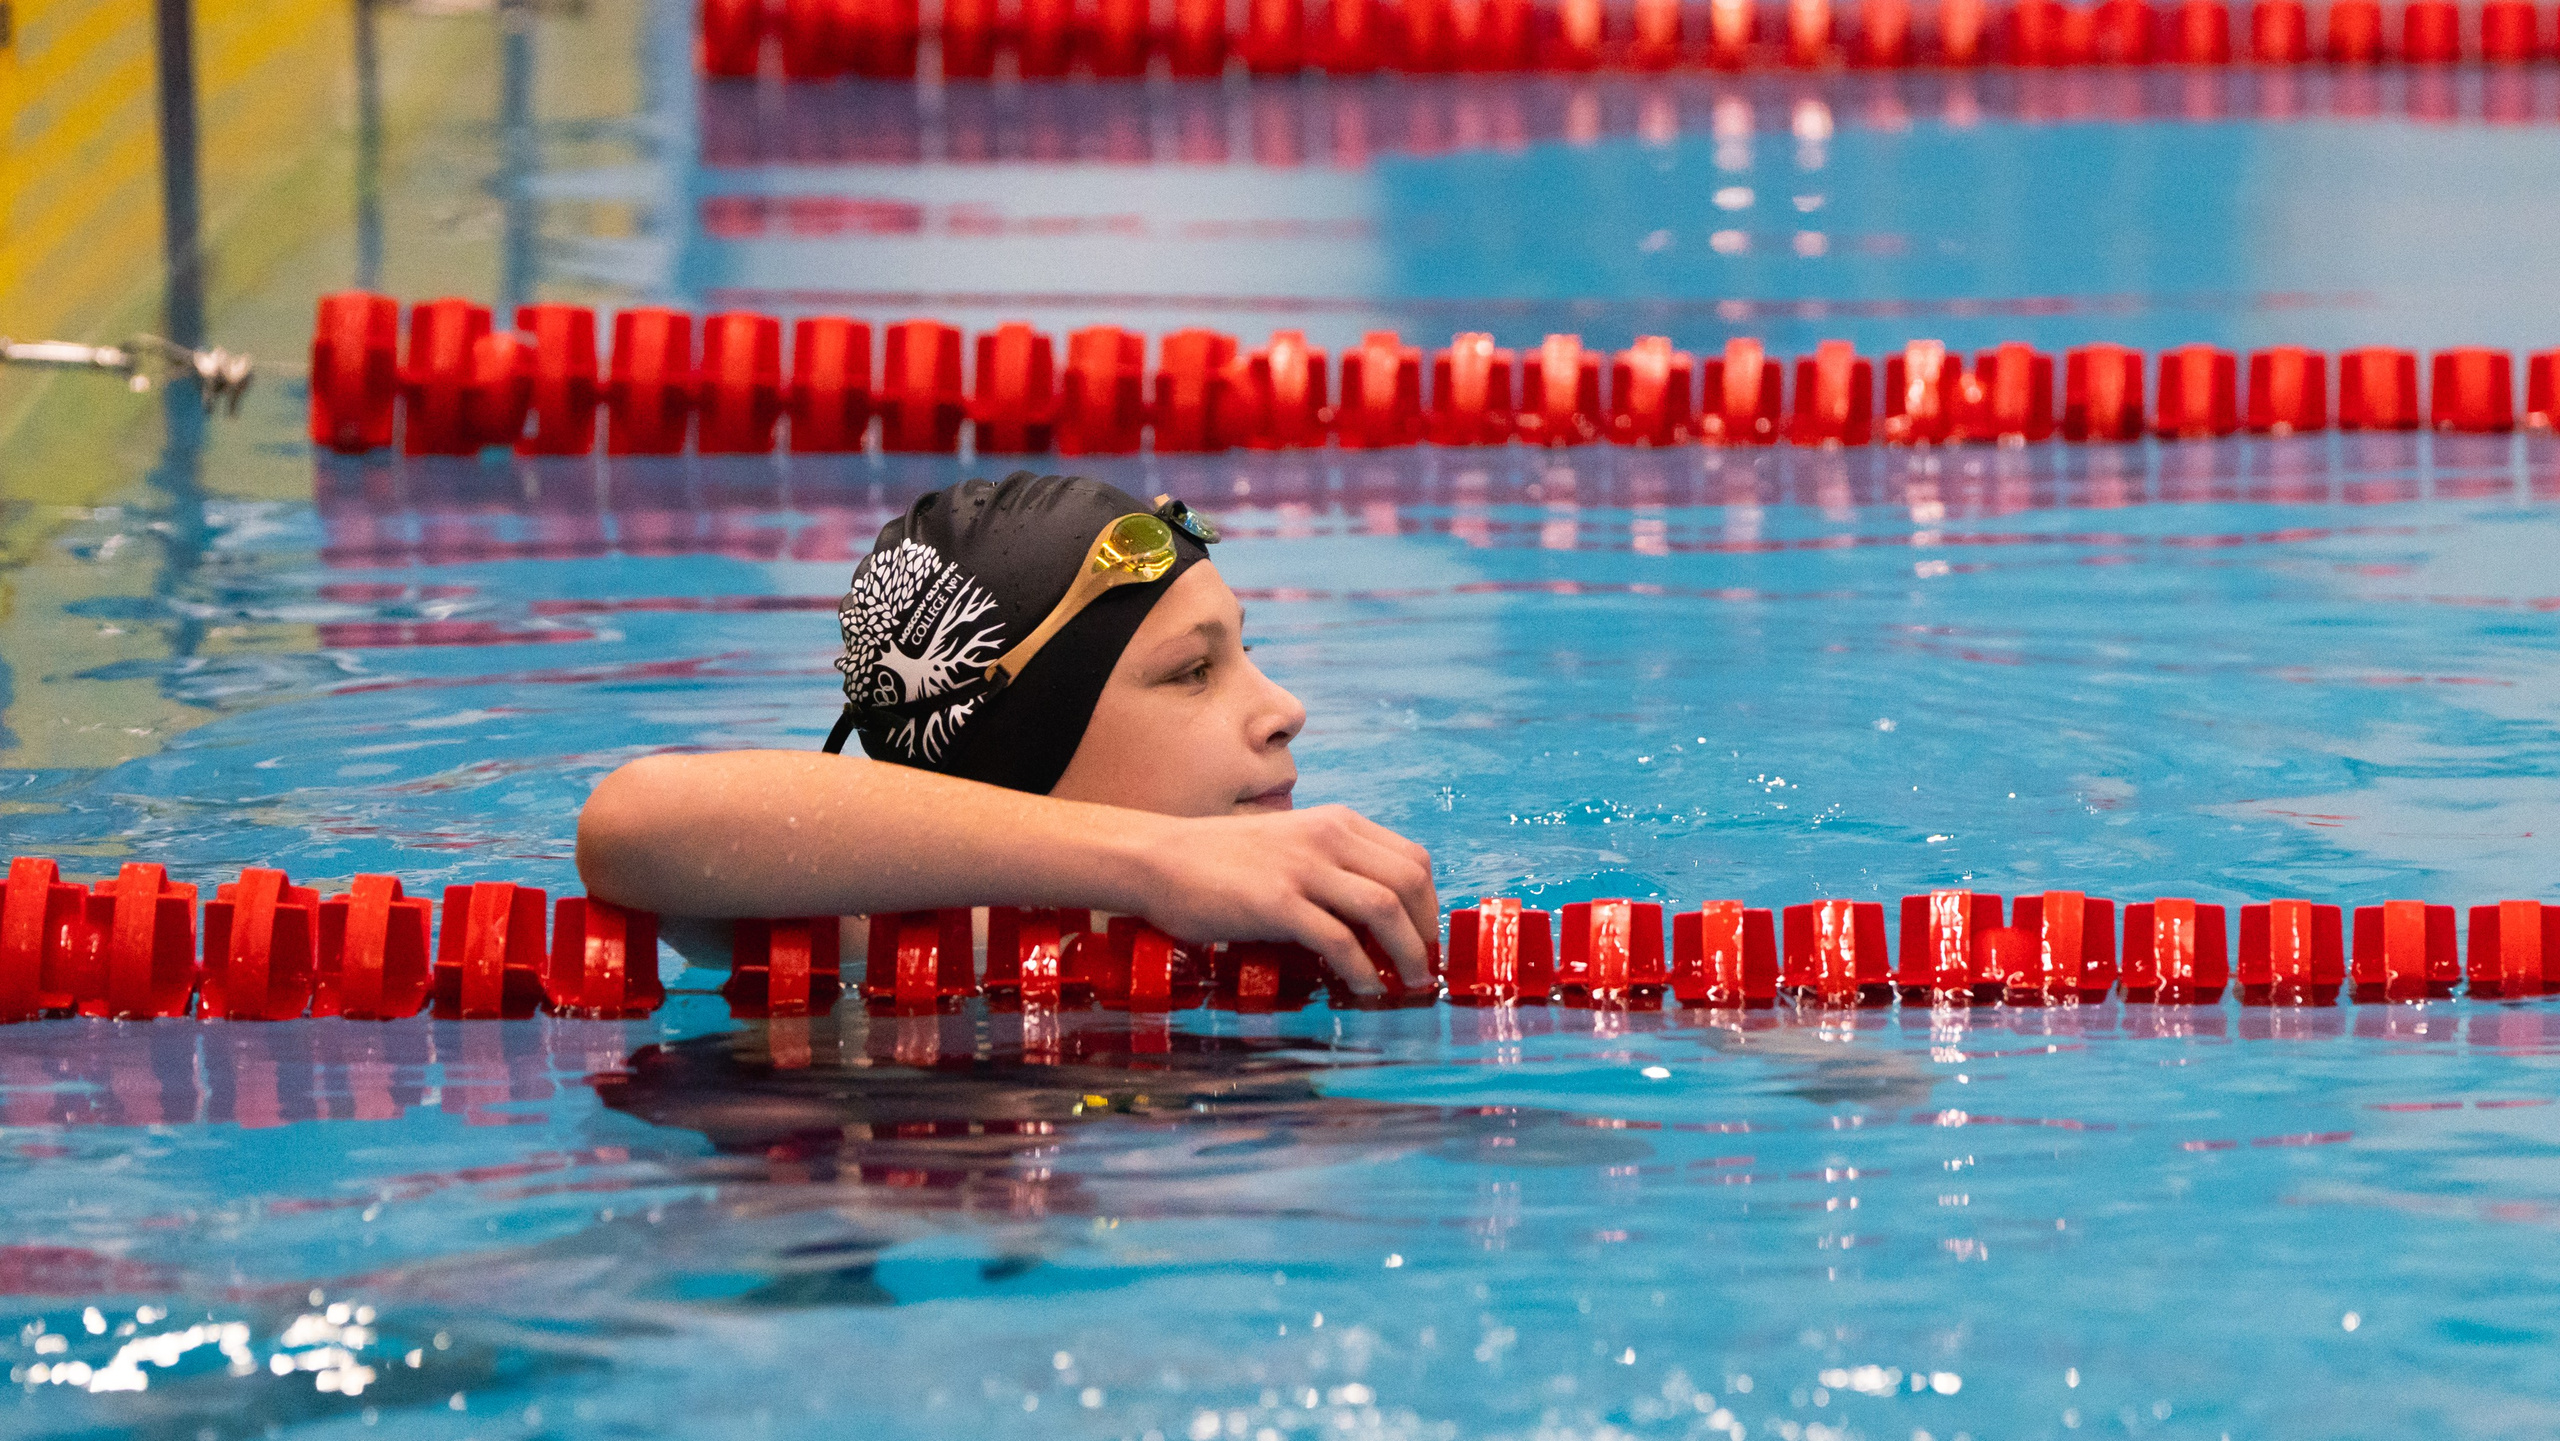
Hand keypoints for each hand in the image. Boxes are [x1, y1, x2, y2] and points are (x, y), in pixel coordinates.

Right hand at [1128, 805, 1439, 995]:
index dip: (1429, 904)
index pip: (1412, 858)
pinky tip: (1364, 990)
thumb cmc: (1220, 860)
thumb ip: (1331, 867)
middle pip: (1409, 881)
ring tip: (1405, 983)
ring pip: (1384, 908)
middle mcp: (1328, 837)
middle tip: (1422, 968)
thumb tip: (1371, 919)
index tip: (1424, 938)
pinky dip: (1362, 971)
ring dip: (1406, 953)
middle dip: (1425, 932)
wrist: (1157, 858)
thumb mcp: (1290, 845)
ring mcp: (1302, 868)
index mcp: (1336, 822)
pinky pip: (1339, 941)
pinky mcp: (1276, 902)